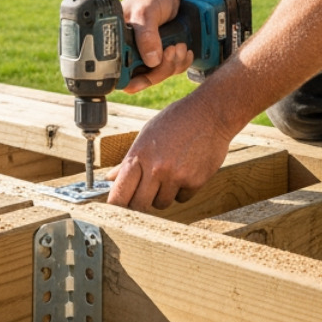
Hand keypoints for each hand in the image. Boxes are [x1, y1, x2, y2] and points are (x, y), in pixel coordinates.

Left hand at [105, 90, 233, 209]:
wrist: (210, 113)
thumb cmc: (175, 121)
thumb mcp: (147, 134)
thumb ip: (129, 160)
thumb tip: (111, 178)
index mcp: (139, 155)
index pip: (119, 194)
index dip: (117, 205)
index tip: (119, 207)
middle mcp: (155, 168)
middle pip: (139, 206)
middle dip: (140, 204)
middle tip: (145, 194)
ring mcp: (176, 176)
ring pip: (161, 204)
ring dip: (163, 195)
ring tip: (169, 174)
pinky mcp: (195, 181)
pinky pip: (182, 198)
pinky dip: (182, 190)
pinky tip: (186, 171)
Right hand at [119, 0, 192, 93]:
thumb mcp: (145, 13)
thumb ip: (146, 36)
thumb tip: (151, 62)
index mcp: (118, 45)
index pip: (122, 75)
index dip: (138, 78)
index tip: (153, 65)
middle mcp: (129, 52)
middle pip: (144, 78)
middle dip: (162, 68)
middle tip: (172, 49)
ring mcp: (146, 54)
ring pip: (159, 74)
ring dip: (174, 64)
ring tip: (180, 45)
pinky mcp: (160, 54)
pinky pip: (170, 68)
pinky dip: (180, 62)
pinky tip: (185, 50)